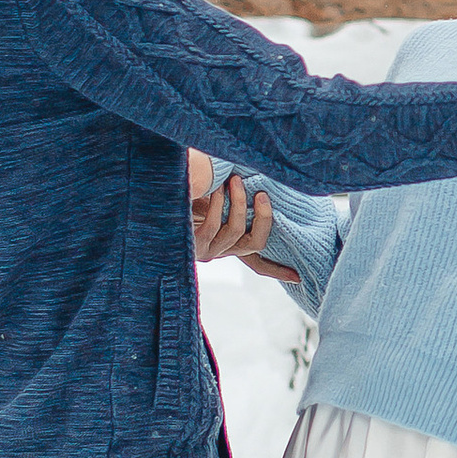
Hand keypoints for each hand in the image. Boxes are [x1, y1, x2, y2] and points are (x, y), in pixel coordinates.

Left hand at [188, 154, 292, 277]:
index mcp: (231, 245)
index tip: (298, 278)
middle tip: (262, 193)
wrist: (158, 193)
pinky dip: (220, 204)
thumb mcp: (218, 196)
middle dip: (263, 217)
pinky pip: (215, 225)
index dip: (278, 269)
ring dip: (239, 203)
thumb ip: (237, 198)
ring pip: (236, 230)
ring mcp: (209, 250)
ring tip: (235, 179)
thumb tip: (262, 182)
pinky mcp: (194, 245)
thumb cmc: (191, 192)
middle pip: (255, 243)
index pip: (259, 263)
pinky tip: (217, 188)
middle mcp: (222, 251)